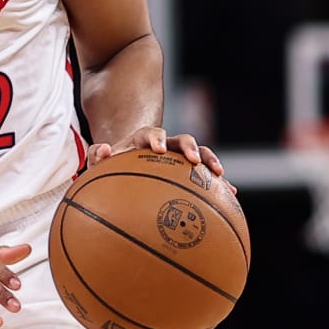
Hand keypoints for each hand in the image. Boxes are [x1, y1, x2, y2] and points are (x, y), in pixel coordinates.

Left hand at [90, 127, 227, 182]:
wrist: (126, 168)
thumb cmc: (113, 167)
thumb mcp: (101, 162)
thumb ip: (97, 155)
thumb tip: (104, 150)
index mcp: (143, 141)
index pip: (151, 134)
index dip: (155, 139)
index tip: (157, 149)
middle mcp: (165, 146)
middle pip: (181, 139)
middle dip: (189, 147)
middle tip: (193, 159)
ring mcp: (179, 158)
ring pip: (200, 153)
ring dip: (210, 160)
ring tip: (220, 174)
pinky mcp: (189, 172)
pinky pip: (207, 175)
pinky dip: (219, 183)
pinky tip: (232, 194)